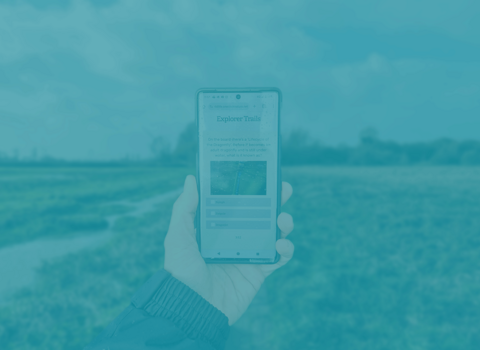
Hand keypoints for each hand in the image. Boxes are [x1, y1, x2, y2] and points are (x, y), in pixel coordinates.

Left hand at [164, 175, 293, 324]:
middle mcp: (235, 238)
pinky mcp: (258, 272)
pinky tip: (281, 245)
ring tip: (283, 220)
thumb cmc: (181, 272)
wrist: (192, 309)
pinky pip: (279, 258)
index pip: (237, 203)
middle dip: (275, 200)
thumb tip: (191, 179)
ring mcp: (248, 254)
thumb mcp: (178, 236)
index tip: (260, 175)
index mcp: (217, 228)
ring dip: (284, 223)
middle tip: (283, 189)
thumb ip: (185, 208)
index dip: (249, 189)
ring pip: (274, 233)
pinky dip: (286, 249)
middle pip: (260, 214)